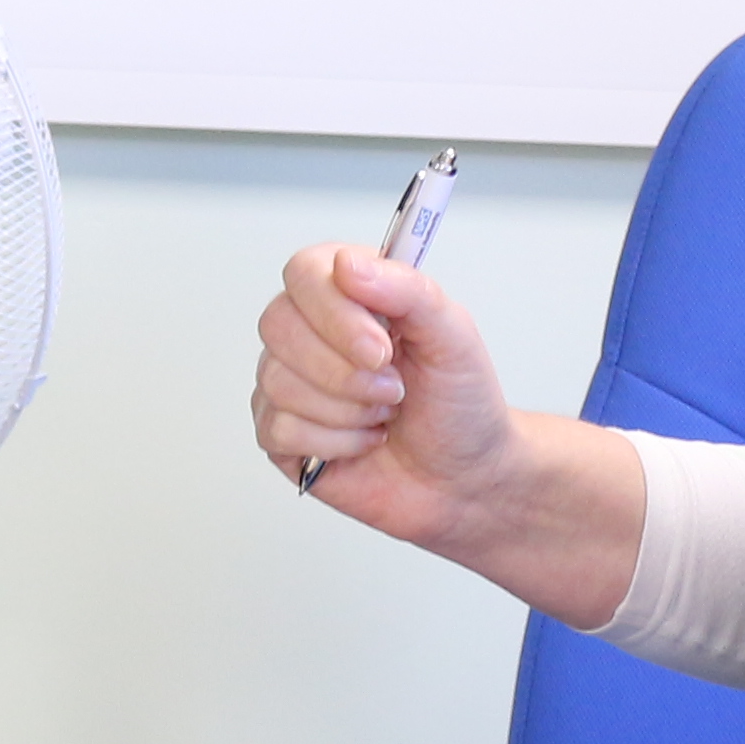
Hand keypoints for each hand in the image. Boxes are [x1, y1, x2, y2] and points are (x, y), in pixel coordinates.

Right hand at [242, 240, 646, 625]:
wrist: (466, 478)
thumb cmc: (460, 404)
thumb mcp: (453, 336)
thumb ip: (408, 289)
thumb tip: (347, 265)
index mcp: (347, 292)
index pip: (304, 272)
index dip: (336, 312)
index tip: (383, 347)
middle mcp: (310, 330)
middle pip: (278, 324)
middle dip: (345, 370)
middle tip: (394, 389)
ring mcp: (289, 381)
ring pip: (279, 382)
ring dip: (348, 410)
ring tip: (384, 415)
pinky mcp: (281, 433)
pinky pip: (279, 429)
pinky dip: (335, 442)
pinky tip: (363, 441)